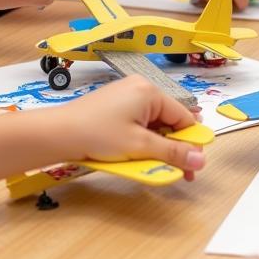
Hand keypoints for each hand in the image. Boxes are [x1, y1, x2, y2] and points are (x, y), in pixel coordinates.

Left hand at [61, 76, 205, 179]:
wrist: (57, 134)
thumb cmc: (97, 135)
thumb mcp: (140, 146)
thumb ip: (172, 153)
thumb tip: (201, 160)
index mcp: (150, 91)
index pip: (184, 116)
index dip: (191, 142)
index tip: (194, 165)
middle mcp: (140, 87)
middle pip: (170, 119)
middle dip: (174, 146)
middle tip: (178, 171)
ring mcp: (126, 95)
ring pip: (154, 123)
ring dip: (158, 145)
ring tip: (156, 165)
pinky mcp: (115, 105)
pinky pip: (139, 122)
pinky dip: (143, 139)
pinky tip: (139, 155)